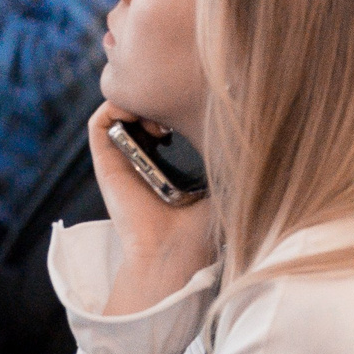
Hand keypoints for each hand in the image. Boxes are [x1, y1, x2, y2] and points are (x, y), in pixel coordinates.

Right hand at [86, 103, 216, 316]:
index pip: (163, 123)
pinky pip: (99, 124)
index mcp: (164, 165)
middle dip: (156, 102)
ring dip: (137, 103)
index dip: (176, 109)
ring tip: (163, 122)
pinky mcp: (106, 164)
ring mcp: (121, 161)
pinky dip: (117, 108)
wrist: (173, 251)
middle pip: (139, 114)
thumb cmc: (201, 226)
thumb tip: (254, 129)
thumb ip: (231, 159)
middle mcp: (140, 161)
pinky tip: (146, 121)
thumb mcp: (223, 184)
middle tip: (179, 112)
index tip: (197, 112)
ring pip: (118, 113)